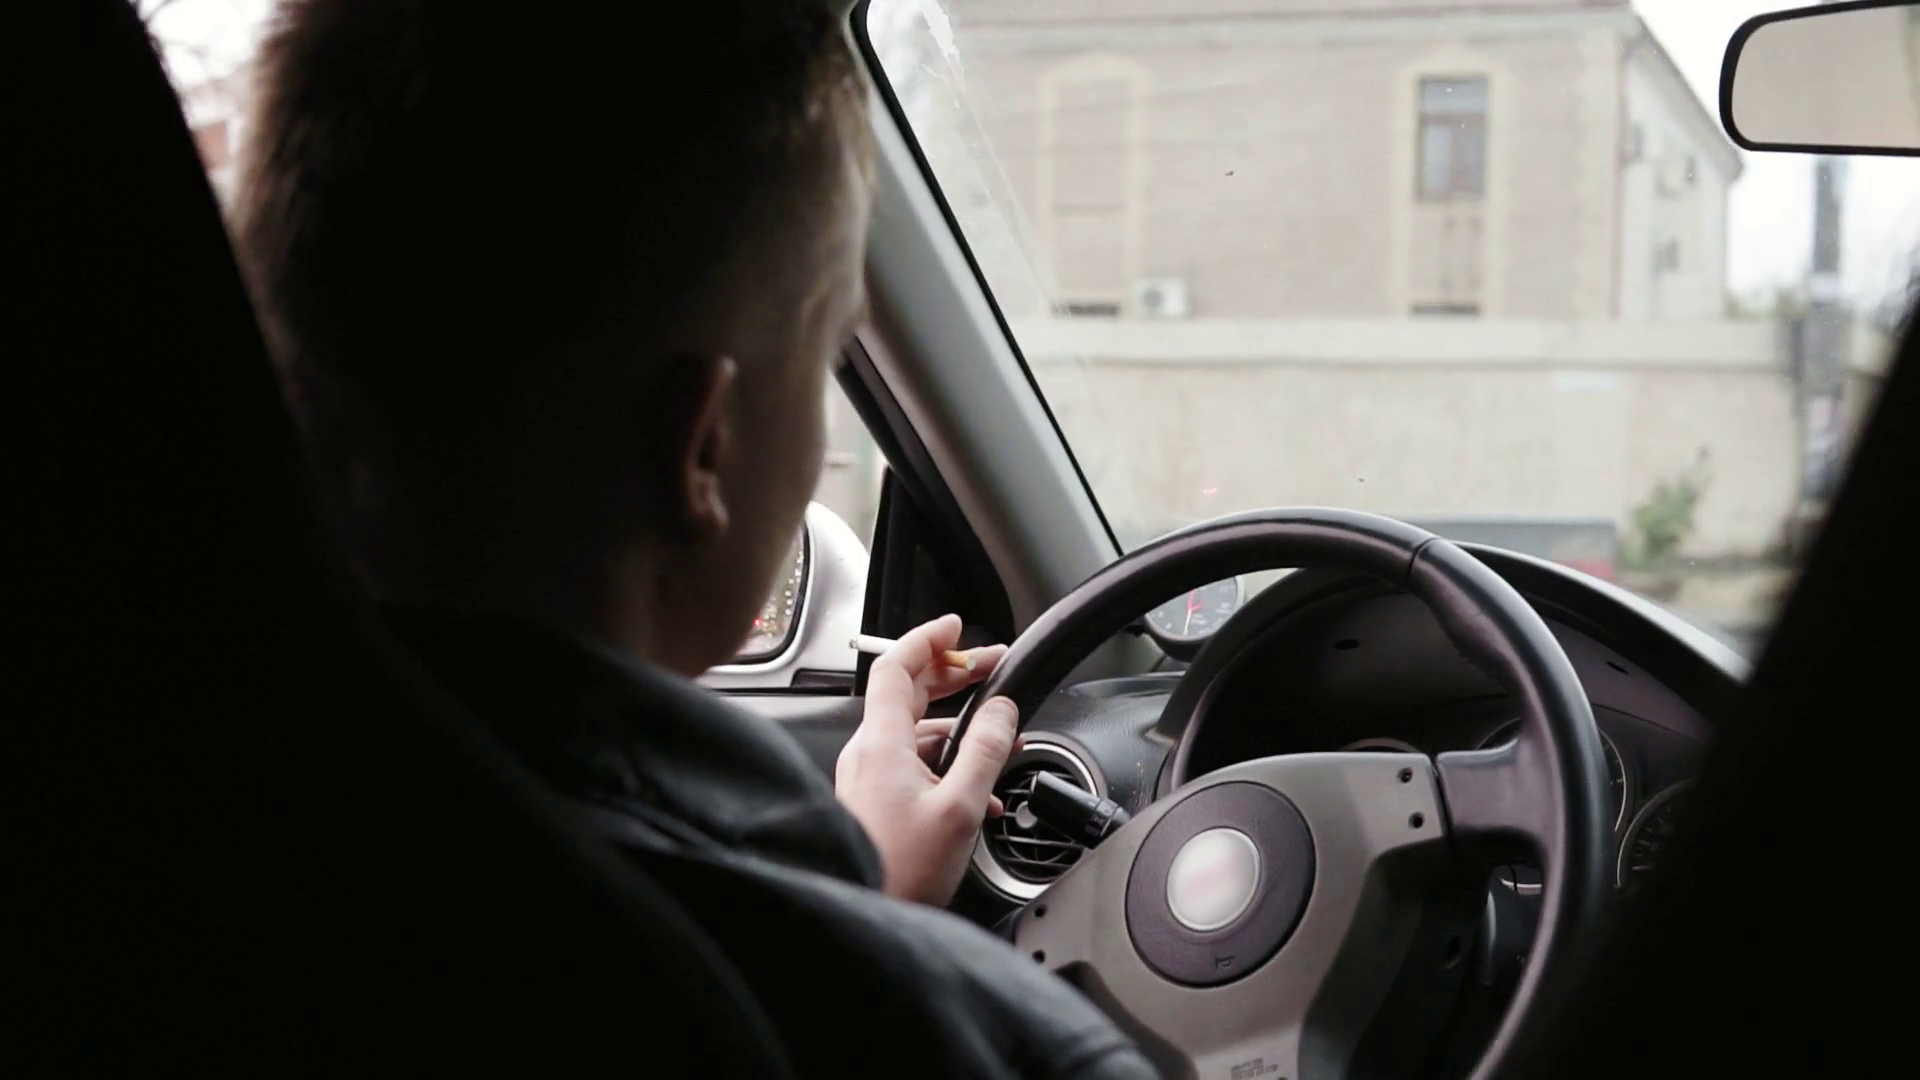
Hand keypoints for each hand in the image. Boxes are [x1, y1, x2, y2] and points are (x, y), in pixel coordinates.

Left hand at [835, 613, 1020, 905]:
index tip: (958, 626)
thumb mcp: (960, 808)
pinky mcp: (875, 802)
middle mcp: (868, 754)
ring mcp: (868, 778)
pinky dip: (948, 760)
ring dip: (958, 724)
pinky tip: (979, 787)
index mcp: (881, 744)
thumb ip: (986, 751)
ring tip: (1000, 732)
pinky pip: (913, 764)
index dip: (928, 639)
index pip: (897, 667)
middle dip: (953, 673)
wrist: (863, 917)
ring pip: (915, 730)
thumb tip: (1004, 709)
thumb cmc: (901, 872)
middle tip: (992, 665)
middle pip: (908, 692)